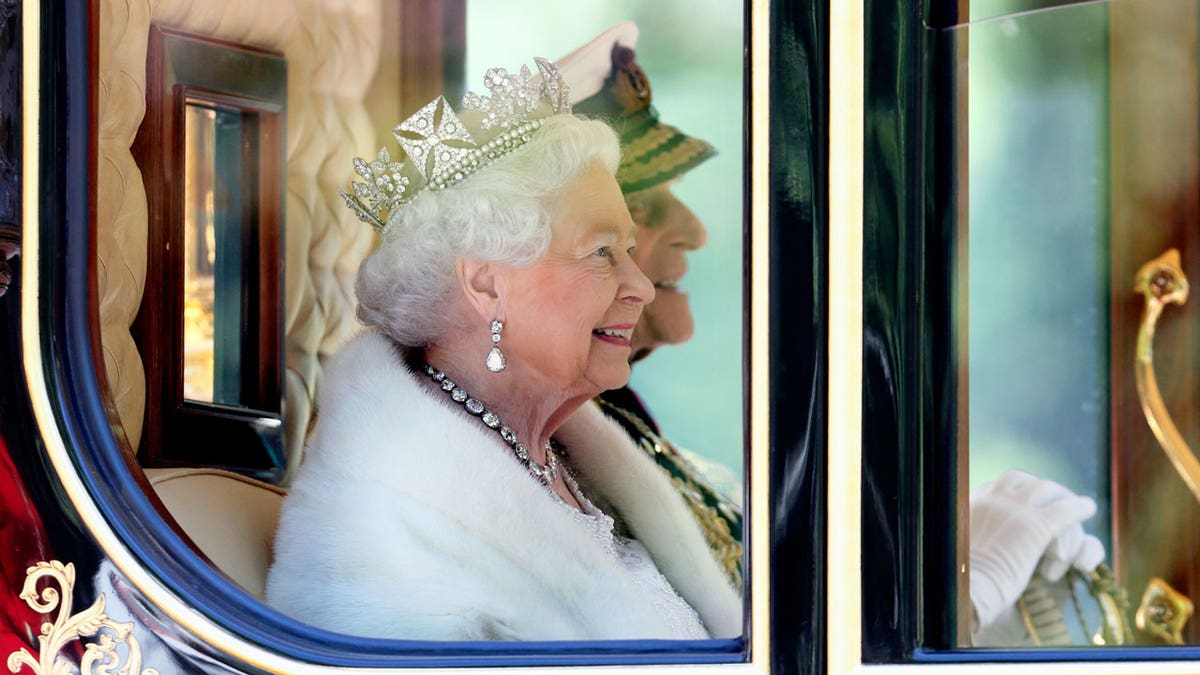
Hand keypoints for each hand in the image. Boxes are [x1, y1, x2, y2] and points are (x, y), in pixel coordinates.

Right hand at [969, 469, 1102, 633]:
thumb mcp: (966, 551)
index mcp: (969, 506)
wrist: (967, 597)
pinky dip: (1080, 508)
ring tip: (1066, 540)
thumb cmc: (963, 586)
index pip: (998, 487)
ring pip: (1049, 493)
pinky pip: (1066, 510)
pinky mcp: (1036, 527)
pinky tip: (1088, 508)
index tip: (1023, 516)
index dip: (1016, 497)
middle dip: (1043, 497)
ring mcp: (1015, 510)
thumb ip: (981, 538)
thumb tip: (989, 543)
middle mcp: (991, 500)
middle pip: (1026, 482)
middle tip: (1051, 527)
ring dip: (1061, 510)